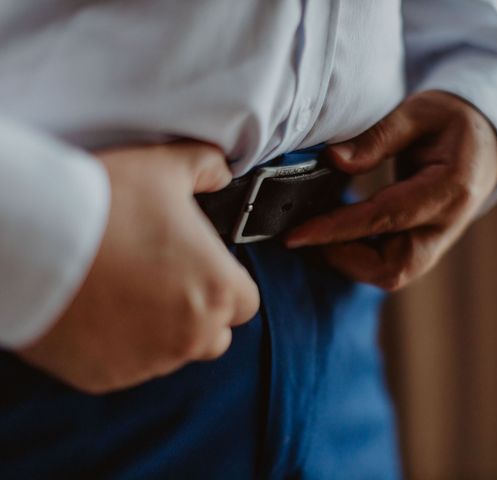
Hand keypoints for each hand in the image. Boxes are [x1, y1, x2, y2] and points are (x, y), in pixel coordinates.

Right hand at [18, 142, 259, 393]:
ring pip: (172, 353)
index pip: (245, 301)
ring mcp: (150, 361)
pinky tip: (98, 314)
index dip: (226, 284)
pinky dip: (120, 348)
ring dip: (161, 332)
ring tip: (126, 293)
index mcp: (217, 290)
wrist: (31, 242)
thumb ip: (206, 167)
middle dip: (199, 313)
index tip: (203, 269)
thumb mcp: (164, 168)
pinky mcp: (108, 378)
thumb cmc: (103, 204)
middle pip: (214, 334)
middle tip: (164, 281)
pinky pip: (128, 367)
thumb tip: (219, 171)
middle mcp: (192, 334)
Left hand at [285, 91, 496, 290]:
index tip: (296, 235)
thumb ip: (377, 138)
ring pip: (392, 275)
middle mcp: (448, 225)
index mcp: (451, 188)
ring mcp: (439, 242)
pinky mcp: (427, 248)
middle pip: (393, 266)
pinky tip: (336, 235)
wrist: (486, 143)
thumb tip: (332, 160)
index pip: (386, 217)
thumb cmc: (452, 122)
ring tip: (317, 234)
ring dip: (349, 262)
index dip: (338, 229)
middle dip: (343, 257)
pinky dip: (360, 259)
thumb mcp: (419, 112)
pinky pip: (392, 268)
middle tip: (304, 234)